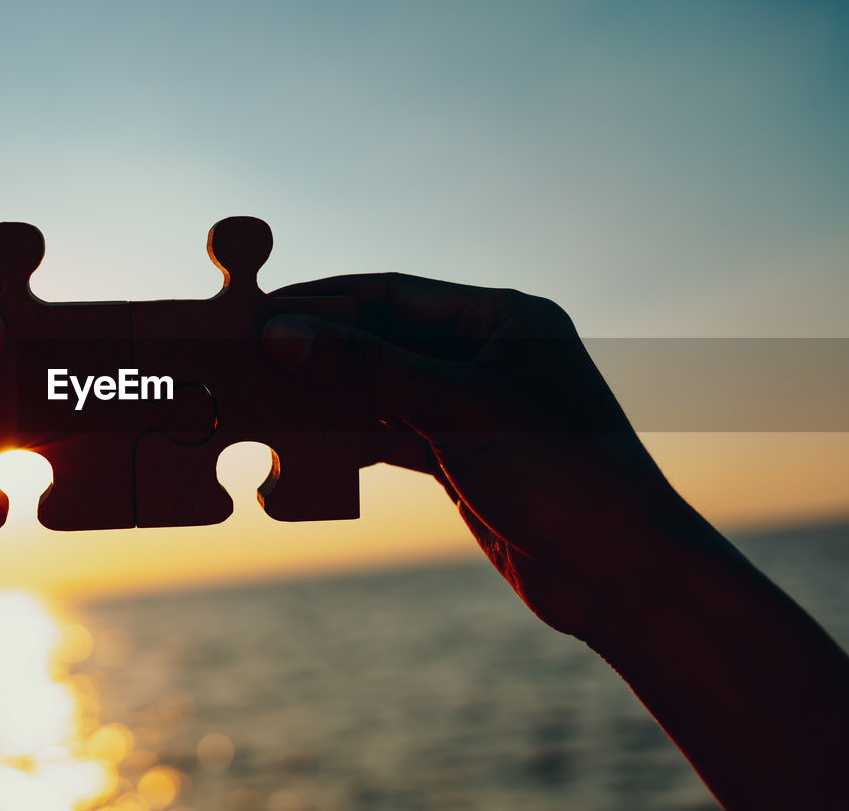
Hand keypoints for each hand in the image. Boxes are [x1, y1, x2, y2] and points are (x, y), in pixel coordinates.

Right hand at [260, 273, 699, 639]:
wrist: (619, 574)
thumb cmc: (560, 473)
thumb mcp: (455, 409)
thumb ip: (366, 369)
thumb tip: (283, 334)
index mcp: (504, 320)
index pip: (395, 295)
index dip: (325, 301)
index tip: (262, 310)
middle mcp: (490, 356)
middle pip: (384, 342)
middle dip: (320, 352)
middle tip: (249, 355)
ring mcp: (476, 409)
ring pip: (384, 391)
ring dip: (329, 398)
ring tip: (264, 399)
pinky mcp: (465, 458)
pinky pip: (395, 436)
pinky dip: (353, 439)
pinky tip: (307, 443)